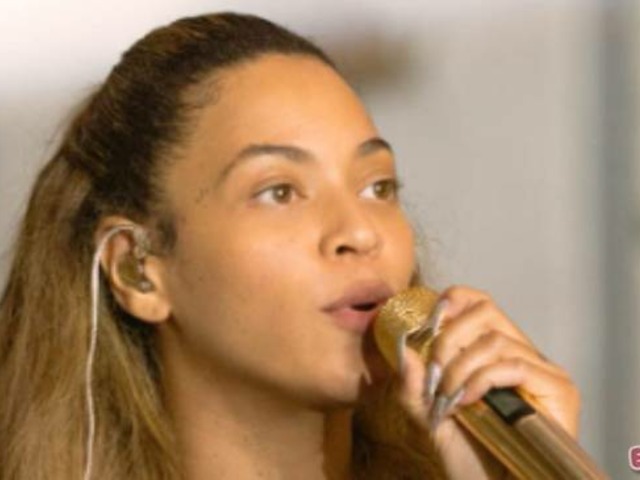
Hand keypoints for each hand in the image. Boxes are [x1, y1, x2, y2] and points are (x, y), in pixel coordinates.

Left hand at [396, 286, 580, 478]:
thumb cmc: (468, 459)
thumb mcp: (429, 415)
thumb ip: (414, 383)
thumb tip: (403, 346)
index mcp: (495, 355)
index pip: (481, 305)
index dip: (456, 300)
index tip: (430, 318)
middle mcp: (523, 356)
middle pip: (487, 312)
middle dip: (448, 337)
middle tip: (434, 371)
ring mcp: (544, 371)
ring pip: (495, 341)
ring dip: (460, 368)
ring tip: (447, 397)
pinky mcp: (560, 389)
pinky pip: (515, 365)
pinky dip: (482, 380)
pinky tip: (467, 401)